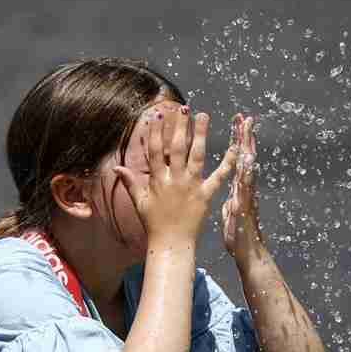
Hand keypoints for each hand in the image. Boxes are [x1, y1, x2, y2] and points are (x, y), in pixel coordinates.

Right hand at [114, 107, 236, 246]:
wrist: (171, 243)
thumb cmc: (154, 223)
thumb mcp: (139, 202)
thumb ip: (130, 182)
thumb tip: (116, 167)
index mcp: (158, 180)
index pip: (156, 151)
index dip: (156, 132)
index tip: (159, 115)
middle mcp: (175, 180)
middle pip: (177, 148)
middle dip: (180, 126)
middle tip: (184, 108)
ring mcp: (191, 187)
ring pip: (196, 156)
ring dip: (200, 134)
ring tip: (204, 116)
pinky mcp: (206, 196)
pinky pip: (218, 177)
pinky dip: (227, 163)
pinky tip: (234, 148)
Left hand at [221, 113, 262, 257]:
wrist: (249, 255)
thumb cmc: (239, 234)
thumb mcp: (233, 210)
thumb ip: (233, 197)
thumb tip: (230, 189)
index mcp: (239, 187)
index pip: (238, 158)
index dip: (239, 139)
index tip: (238, 121)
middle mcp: (246, 189)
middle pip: (246, 159)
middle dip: (246, 138)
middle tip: (245, 118)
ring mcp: (247, 199)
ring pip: (248, 172)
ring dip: (248, 153)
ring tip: (247, 135)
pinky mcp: (246, 211)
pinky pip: (246, 192)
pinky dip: (247, 179)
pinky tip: (247, 167)